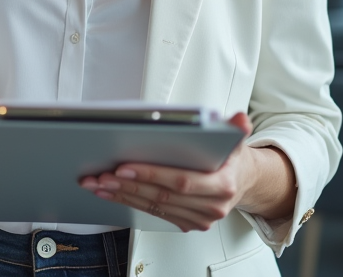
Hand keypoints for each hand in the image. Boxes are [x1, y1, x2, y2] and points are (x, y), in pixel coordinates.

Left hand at [79, 112, 294, 231]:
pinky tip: (111, 194)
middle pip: (161, 197)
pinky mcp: (188, 223)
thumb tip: (239, 119)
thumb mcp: (235, 139)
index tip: (124, 167)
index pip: (181, 182)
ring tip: (98, 184)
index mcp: (222, 185)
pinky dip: (129, 202)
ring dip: (122, 196)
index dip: (151, 175)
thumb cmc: (232, 158)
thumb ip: (235, 129)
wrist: (243, 181)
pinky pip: (154, 214)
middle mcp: (211, 206)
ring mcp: (199, 218)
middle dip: (127, 186)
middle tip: (101, 175)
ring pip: (153, 208)